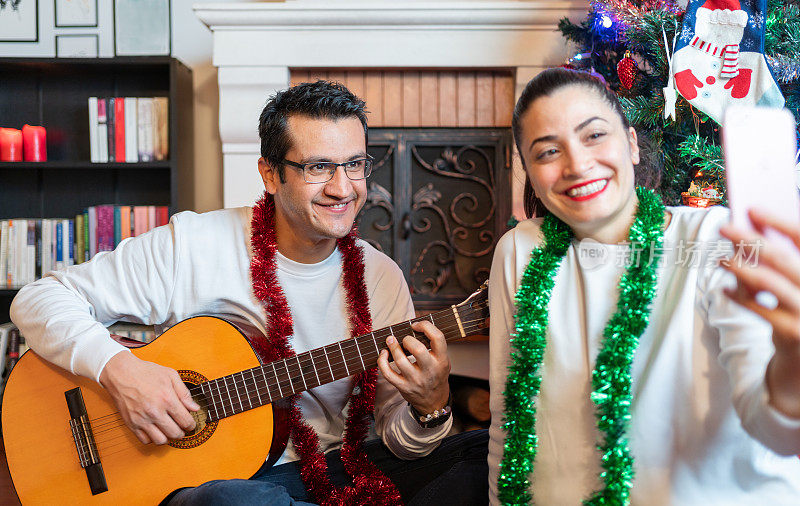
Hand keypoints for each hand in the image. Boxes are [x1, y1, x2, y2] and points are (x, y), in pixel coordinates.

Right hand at [99, 351, 198, 444]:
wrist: (121, 373)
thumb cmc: (146, 372)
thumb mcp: (171, 375)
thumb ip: (184, 393)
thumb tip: (194, 408)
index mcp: (167, 399)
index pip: (185, 421)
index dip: (192, 425)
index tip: (191, 424)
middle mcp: (155, 412)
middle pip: (175, 434)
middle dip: (182, 433)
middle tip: (182, 428)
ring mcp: (142, 419)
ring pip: (160, 441)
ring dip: (168, 438)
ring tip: (168, 430)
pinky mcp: (131, 423)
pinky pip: (145, 440)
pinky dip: (152, 438)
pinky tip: (155, 430)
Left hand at [377, 320, 450, 413]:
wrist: (434, 402)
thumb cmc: (436, 375)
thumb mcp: (443, 361)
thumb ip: (433, 347)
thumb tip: (414, 327)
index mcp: (442, 360)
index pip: (437, 337)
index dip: (425, 326)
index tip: (416, 325)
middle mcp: (430, 370)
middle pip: (418, 349)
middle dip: (408, 339)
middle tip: (404, 338)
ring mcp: (415, 380)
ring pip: (400, 360)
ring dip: (392, 347)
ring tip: (390, 340)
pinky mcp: (403, 387)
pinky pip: (388, 373)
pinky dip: (382, 361)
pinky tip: (383, 354)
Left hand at [720, 209, 799, 415]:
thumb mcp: (796, 281)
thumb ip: (783, 257)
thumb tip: (752, 227)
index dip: (780, 221)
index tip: (752, 208)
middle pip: (783, 258)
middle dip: (751, 240)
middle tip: (724, 227)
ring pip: (771, 283)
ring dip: (742, 267)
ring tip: (720, 258)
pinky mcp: (795, 334)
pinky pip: (761, 312)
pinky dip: (741, 298)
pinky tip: (725, 289)